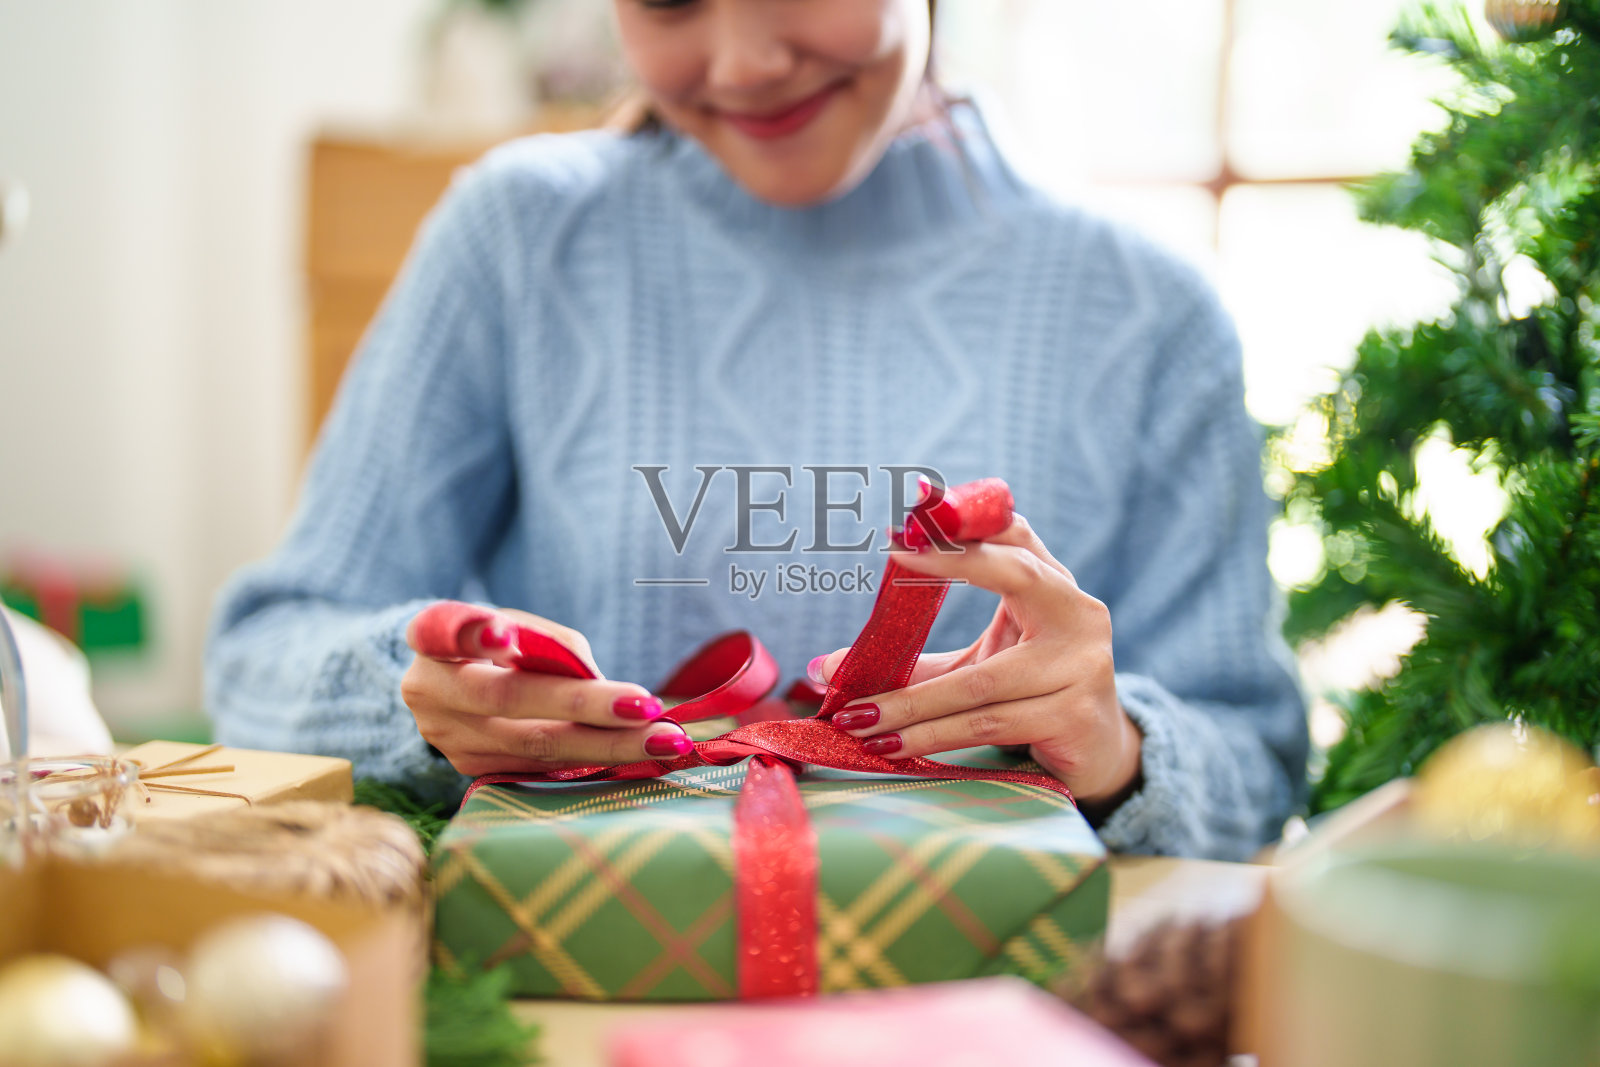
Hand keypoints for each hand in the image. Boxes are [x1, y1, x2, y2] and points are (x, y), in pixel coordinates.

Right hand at [402, 606, 691, 776]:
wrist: (451, 688)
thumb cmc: (497, 645)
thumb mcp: (515, 626)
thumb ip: (551, 647)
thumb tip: (606, 690)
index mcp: (431, 641)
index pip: (443, 632)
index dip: (472, 635)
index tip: (504, 636)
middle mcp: (429, 693)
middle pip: (509, 699)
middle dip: (584, 706)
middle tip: (646, 708)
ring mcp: (449, 740)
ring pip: (533, 746)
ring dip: (606, 745)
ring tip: (663, 740)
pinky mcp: (474, 771)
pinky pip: (541, 767)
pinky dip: (593, 760)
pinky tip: (640, 757)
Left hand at [810, 516, 1141, 805]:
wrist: (1098, 752)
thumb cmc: (1031, 694)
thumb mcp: (980, 663)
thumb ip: (914, 658)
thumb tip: (825, 668)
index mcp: (1055, 585)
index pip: (1012, 536)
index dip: (965, 524)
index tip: (913, 520)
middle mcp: (1078, 613)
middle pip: (1013, 574)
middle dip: (951, 563)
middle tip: (896, 560)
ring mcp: (1082, 665)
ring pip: (979, 680)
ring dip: (909, 703)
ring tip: (856, 717)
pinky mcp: (1074, 714)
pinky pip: (988, 722)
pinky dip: (932, 735)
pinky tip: (892, 745)